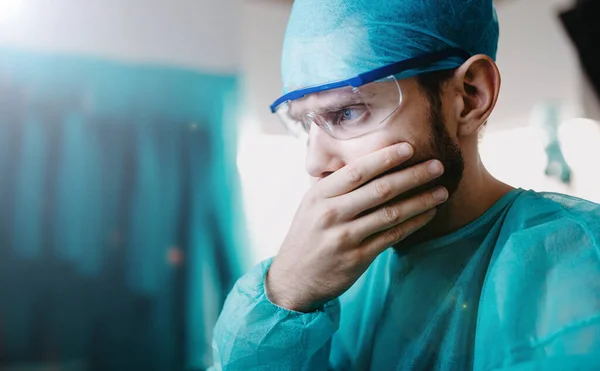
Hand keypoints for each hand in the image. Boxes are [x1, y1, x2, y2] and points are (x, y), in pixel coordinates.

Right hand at [265, 143, 447, 311]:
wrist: (294, 278)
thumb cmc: (307, 235)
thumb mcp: (311, 204)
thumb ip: (335, 184)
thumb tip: (367, 160)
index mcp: (320, 195)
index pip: (357, 171)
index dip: (385, 158)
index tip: (409, 147)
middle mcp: (332, 214)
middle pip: (380, 190)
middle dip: (413, 176)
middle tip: (437, 166)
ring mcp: (345, 237)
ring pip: (391, 214)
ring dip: (421, 200)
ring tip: (442, 190)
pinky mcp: (358, 258)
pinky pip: (392, 236)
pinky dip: (413, 223)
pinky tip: (428, 213)